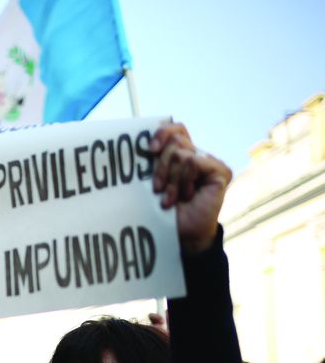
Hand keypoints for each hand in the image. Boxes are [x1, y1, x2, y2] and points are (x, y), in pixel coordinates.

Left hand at [150, 123, 231, 253]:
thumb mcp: (154, 181)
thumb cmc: (165, 210)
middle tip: (157, 188)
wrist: (182, 234)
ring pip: (180, 153)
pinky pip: (194, 162)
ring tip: (171, 198)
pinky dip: (184, 180)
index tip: (149, 149)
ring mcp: (210, 162)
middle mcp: (197, 155)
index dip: (161, 133)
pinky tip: (186, 195)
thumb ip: (154, 160)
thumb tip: (142, 141)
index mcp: (181, 154)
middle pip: (175, 140)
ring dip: (171, 179)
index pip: (175, 128)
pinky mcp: (221, 170)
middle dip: (160, 165)